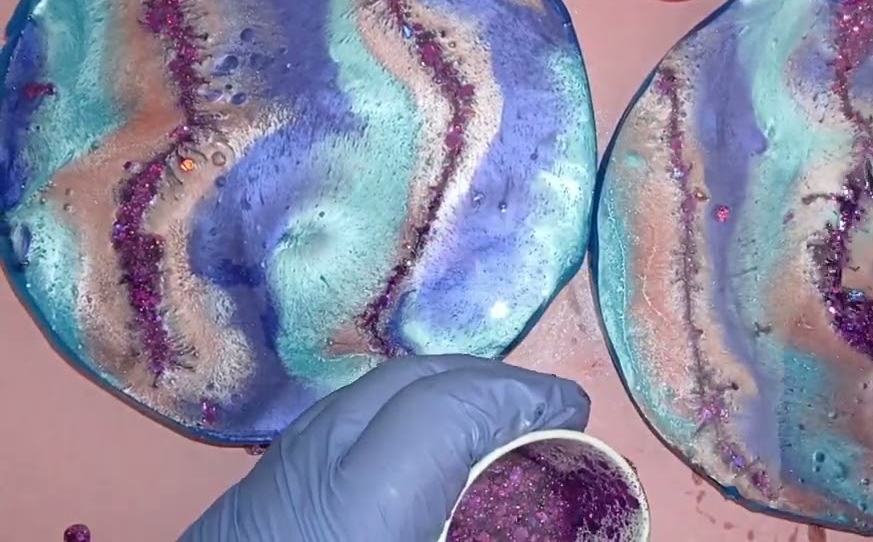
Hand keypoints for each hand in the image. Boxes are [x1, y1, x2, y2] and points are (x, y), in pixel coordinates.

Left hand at [180, 355, 589, 541]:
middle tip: (547, 412)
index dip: (520, 397)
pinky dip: (407, 410)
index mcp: (364, 505)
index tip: (570, 413)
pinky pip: (349, 416)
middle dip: (492, 381)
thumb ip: (481, 519)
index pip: (450, 407)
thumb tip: (551, 516)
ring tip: (497, 420)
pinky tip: (429, 444)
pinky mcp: (266, 479)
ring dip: (449, 389)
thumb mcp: (399, 528)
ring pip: (375, 390)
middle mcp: (318, 464)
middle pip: (414, 381)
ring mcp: (284, 465)